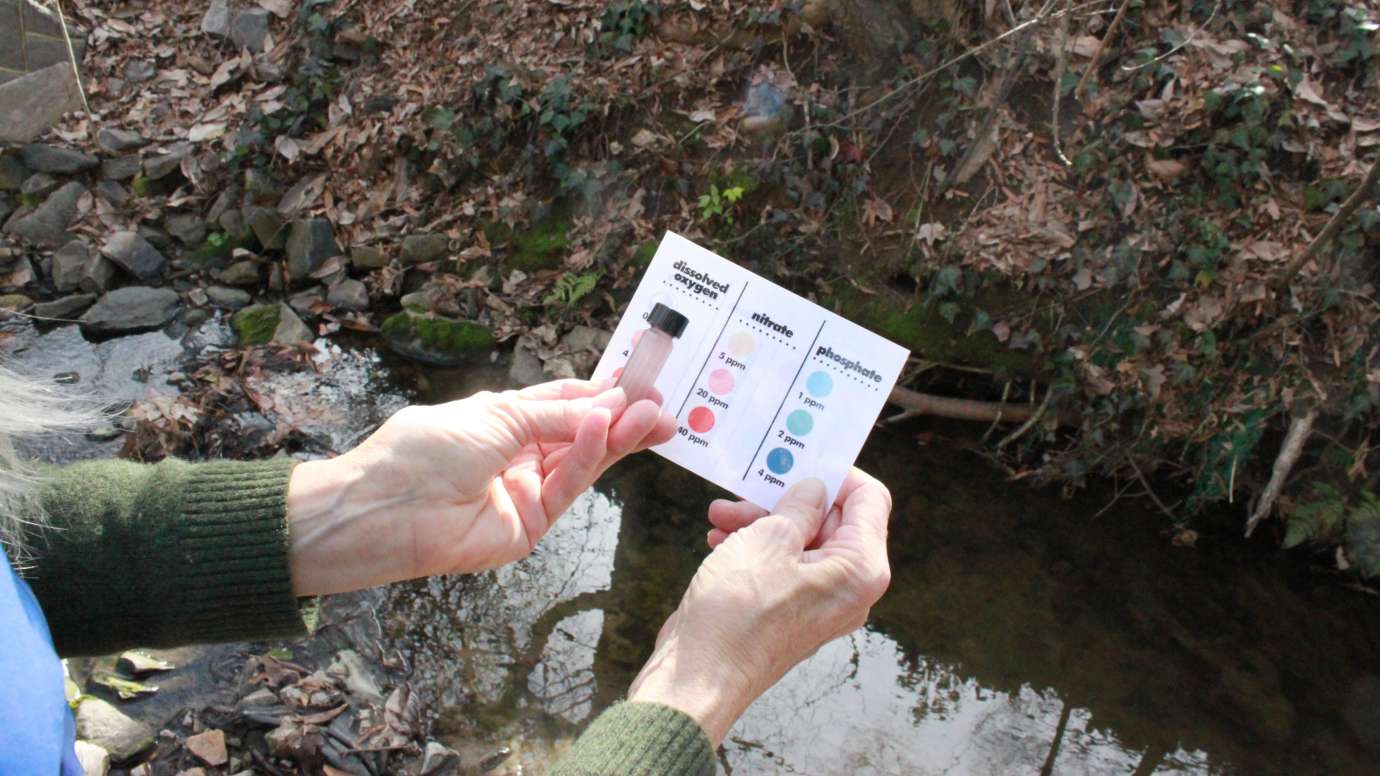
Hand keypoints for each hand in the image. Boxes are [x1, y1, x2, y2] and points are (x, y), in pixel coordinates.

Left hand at [286, 379, 675, 594]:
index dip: (599, 394)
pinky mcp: (530, 526)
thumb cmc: (425, 448)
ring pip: (582, 462)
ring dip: (616, 437)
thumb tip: (604, 404)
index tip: (638, 384)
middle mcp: (518, 456)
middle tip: (661, 407)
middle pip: (581, 435)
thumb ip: (555, 413)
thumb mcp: (497, 413)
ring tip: (650, 417)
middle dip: (620, 419)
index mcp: (503, 421)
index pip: (562, 404)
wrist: (386, 507)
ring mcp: (526, 493)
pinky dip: (586, 458)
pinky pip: (566, 486)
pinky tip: (602, 431)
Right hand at [626, 469, 891, 745]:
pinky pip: (785, 565)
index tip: (799, 457)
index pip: (869, 499)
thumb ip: (799, 506)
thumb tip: (815, 488)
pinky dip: (756, 547)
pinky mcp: (792, 612)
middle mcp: (850, 588)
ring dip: (762, 520)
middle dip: (786, 498)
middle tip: (746, 487)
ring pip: (802, 541)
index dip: (837, 473)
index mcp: (861, 569)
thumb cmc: (736, 611)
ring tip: (720, 514)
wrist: (699, 676)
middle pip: (832, 519)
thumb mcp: (768, 539)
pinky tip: (720, 538)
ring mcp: (821, 603)